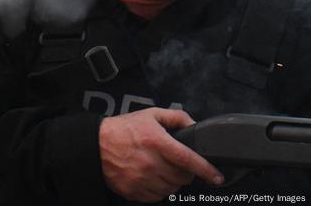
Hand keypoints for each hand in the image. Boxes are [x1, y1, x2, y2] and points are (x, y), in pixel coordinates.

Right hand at [99, 108, 224, 201]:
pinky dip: (159, 189)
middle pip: (183, 177)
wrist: (95, 145)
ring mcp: (142, 179)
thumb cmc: (122, 130)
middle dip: (184, 171)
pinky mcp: (134, 191)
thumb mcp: (149, 115)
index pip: (189, 159)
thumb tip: (194, 125)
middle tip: (174, 163)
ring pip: (172, 188)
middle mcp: (151, 162)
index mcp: (157, 142)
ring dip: (171, 180)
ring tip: (160, 168)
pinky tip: (150, 177)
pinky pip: (157, 196)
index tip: (217, 176)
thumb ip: (175, 117)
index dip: (207, 169)